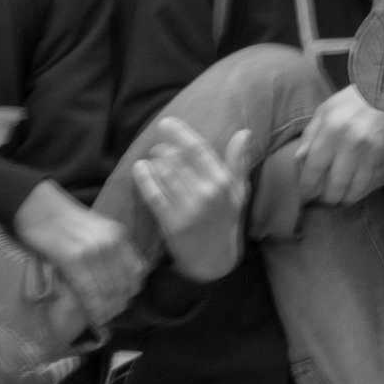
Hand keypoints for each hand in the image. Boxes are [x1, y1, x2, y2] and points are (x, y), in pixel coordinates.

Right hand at [14, 182, 142, 326]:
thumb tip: (118, 280)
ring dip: (108, 310)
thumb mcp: (97, 230)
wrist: (36, 206)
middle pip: (125, 284)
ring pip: (109, 291)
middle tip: (111, 316)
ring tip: (103, 319)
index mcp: (119, 235)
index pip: (137, 271)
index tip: (124, 302)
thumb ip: (111, 249)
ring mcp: (94, 251)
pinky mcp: (74, 259)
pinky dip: (94, 308)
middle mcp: (111, 242)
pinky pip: (90, 291)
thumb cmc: (63, 220)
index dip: (131, 292)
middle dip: (120, 305)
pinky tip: (94, 317)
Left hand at [132, 118, 251, 281]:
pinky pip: (154, 194)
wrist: (214, 260)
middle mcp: (207, 193)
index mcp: (223, 182)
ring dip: (154, 162)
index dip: (180, 133)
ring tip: (151, 160)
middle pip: (177, 159)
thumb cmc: (225, 221)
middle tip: (158, 149)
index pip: (198, 149)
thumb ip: (239, 162)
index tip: (166, 123)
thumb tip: (244, 132)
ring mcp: (189, 208)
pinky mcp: (173, 222)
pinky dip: (144, 178)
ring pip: (164, 173)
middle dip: (163, 149)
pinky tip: (139, 169)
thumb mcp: (239, 192)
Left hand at [249, 88, 383, 235]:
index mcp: (332, 131)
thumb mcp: (326, 110)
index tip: (306, 194)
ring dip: (345, 199)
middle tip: (323, 200)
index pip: (314, 169)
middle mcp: (351, 145)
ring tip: (339, 199)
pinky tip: (355, 190)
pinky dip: (362, 190)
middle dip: (327, 198)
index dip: (308, 186)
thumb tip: (300, 160)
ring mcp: (371, 154)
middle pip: (335, 186)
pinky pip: (371, 184)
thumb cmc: (355, 99)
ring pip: (356, 190)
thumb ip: (311, 134)